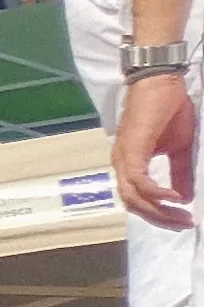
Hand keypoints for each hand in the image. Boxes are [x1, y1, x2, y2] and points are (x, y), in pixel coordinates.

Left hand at [117, 71, 192, 229]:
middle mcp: (121, 163)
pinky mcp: (131, 149)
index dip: (158, 214)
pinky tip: (173, 197)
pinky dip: (155, 192)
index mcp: (130, 164)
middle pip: (133, 204)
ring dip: (157, 210)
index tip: (182, 220)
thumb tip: (185, 196)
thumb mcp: (178, 148)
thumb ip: (178, 172)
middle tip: (184, 224)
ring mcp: (124, 156)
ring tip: (181, 215)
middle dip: (159, 218)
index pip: (137, 199)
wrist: (161, 83)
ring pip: (133, 196)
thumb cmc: (168, 110)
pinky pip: (138, 180)